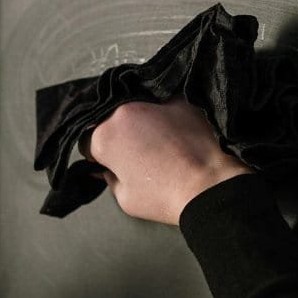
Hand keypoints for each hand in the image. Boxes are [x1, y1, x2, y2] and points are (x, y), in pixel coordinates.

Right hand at [86, 97, 251, 225]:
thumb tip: (105, 170)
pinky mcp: (179, 98)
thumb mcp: (126, 198)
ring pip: (137, 107)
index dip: (98, 155)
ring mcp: (153, 101)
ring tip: (158, 143)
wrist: (210, 186)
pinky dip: (165, 113)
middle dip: (119, 134)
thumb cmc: (166, 196)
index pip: (87, 141)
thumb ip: (109, 179)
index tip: (112, 163)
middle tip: (137, 155)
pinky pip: (164, 102)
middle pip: (111, 119)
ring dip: (141, 121)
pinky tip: (176, 131)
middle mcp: (124, 111)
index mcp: (105, 136)